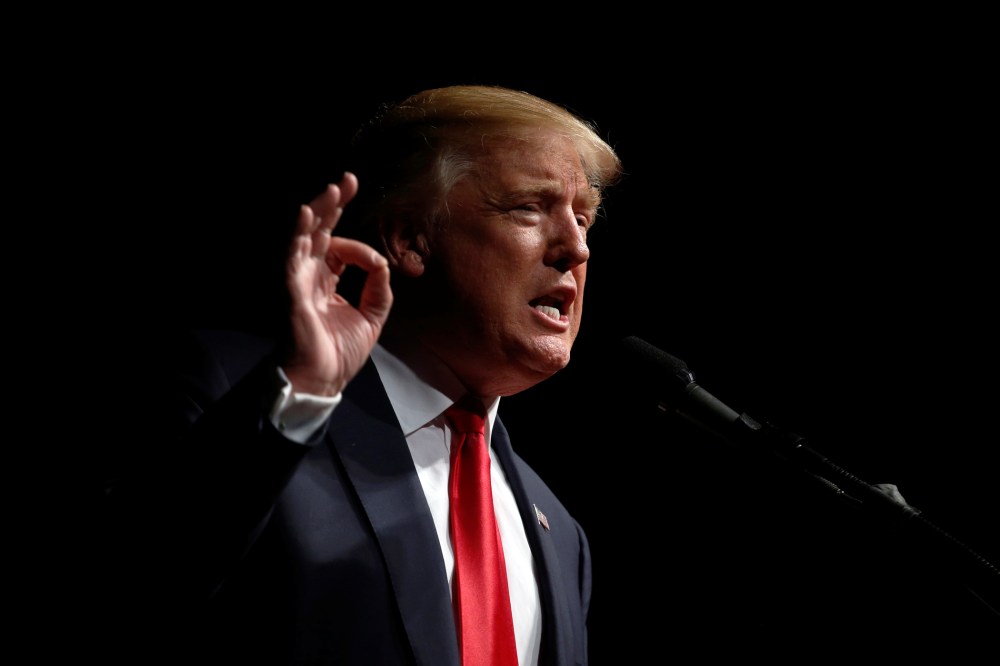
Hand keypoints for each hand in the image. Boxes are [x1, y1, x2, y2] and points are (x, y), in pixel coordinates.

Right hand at [281, 172, 391, 395]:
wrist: (321, 381)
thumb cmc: (338, 353)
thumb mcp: (371, 318)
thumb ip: (379, 289)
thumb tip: (383, 263)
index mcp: (326, 281)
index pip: (340, 248)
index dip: (361, 248)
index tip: (377, 264)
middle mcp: (310, 276)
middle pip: (320, 232)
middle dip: (333, 205)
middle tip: (347, 181)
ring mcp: (298, 280)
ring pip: (305, 237)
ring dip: (318, 211)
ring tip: (331, 190)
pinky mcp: (291, 290)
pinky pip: (292, 257)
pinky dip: (298, 234)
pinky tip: (306, 214)